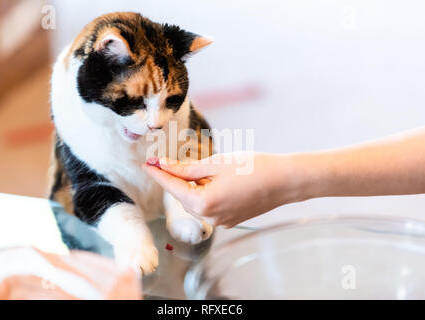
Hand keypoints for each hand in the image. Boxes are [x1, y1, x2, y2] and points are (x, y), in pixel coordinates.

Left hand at [142, 153, 303, 227]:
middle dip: (176, 178)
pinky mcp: (229, 220)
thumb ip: (186, 168)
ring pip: (195, 202)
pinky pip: (209, 207)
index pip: (171, 186)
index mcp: (202, 202)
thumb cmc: (253, 168)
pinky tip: (215, 180)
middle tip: (171, 159)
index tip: (146, 163)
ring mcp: (220, 222)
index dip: (158, 173)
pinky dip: (205, 193)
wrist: (284, 181)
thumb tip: (163, 166)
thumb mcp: (216, 163)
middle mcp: (209, 217)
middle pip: (182, 196)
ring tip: (204, 168)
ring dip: (192, 186)